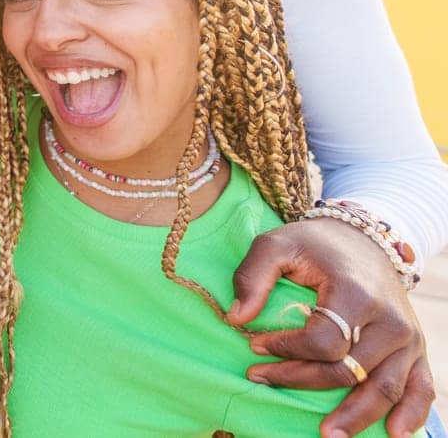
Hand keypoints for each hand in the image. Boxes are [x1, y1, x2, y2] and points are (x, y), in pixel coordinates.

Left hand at [231, 218, 434, 437]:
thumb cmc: (315, 245)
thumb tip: (237, 319)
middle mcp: (389, 319)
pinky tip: (394, 435)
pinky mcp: (417, 350)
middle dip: (301, 381)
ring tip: (326, 435)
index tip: (255, 345)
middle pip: (346, 369)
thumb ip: (252, 275)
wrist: (364, 241)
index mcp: (356, 293)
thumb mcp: (277, 243)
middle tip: (261, 380)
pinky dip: (411, 414)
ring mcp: (408, 338)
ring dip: (355, 416)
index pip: (322, 340)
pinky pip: (421, 388)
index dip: (285, 349)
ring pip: (382, 387)